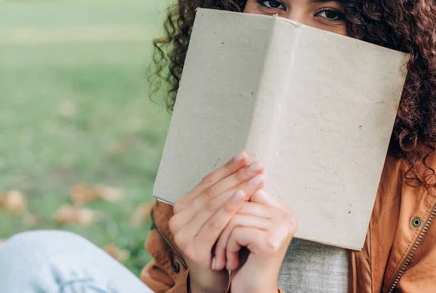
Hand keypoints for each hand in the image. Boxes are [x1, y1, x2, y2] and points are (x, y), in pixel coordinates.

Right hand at [168, 151, 264, 292]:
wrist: (213, 279)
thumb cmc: (220, 243)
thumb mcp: (219, 217)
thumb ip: (223, 195)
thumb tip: (245, 164)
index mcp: (182, 206)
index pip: (208, 182)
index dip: (228, 168)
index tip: (247, 157)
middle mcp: (177, 218)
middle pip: (213, 191)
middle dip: (237, 176)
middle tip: (258, 166)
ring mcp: (182, 234)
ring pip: (214, 205)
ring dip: (239, 188)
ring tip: (257, 179)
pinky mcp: (192, 248)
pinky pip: (215, 223)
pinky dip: (229, 208)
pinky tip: (243, 196)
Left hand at [213, 189, 295, 292]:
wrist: (253, 292)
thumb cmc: (245, 261)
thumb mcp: (244, 229)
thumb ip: (242, 206)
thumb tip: (226, 176)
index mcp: (282, 210)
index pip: (251, 188)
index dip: (230, 198)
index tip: (217, 217)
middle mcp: (286, 217)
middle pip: (240, 202)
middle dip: (221, 224)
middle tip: (213, 244)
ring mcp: (281, 228)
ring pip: (235, 217)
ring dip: (221, 239)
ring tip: (220, 257)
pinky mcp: (271, 241)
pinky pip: (236, 231)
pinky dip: (227, 247)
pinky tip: (230, 262)